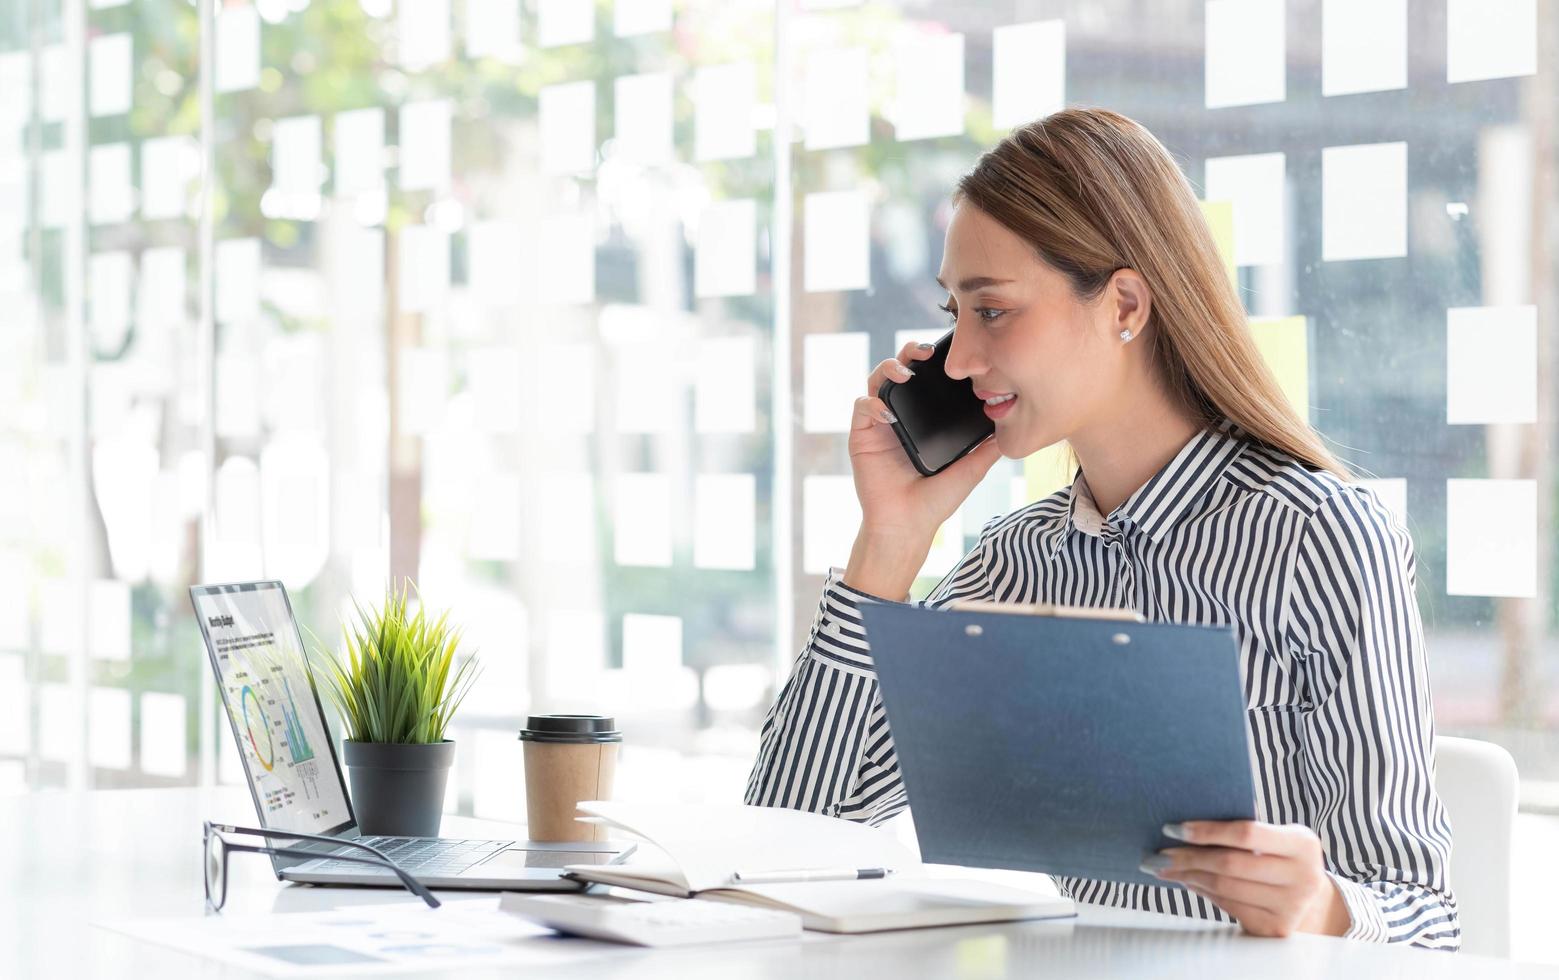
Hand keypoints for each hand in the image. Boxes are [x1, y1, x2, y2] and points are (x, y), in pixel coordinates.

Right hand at [844, 341, 1001, 597]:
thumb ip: (987, 447)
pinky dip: (873, 404)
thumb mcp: (970, 470)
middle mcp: (901, 415)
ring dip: (888, 369)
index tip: (950, 353)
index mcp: (924, 419)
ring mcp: (880, 423)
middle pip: (900, 370)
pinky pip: (862, 407)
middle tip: (923, 351)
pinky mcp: (862, 435)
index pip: (927, 379)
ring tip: (904, 373)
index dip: (934, 361)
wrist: (907, 526)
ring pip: (877, 380)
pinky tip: (889, 413)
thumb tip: (1012, 426)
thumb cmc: (936, 501)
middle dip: (909, 353)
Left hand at [1141, 820, 1351, 937]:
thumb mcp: (1276, 836)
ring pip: (1224, 888)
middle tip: (1157, 853)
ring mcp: (1290, 907)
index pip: (1245, 833)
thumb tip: (1184, 826)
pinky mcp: (1275, 928)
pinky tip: (1188, 881)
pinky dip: (1202, 891)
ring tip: (1164, 867)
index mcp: (1303, 844)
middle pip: (1230, 865)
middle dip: (1187, 858)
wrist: (1311, 898)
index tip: (1172, 828)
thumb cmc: (1281, 856)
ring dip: (1187, 877)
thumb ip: (1244, 829)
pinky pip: (1228, 906)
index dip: (1206, 831)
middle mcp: (1303, 877)